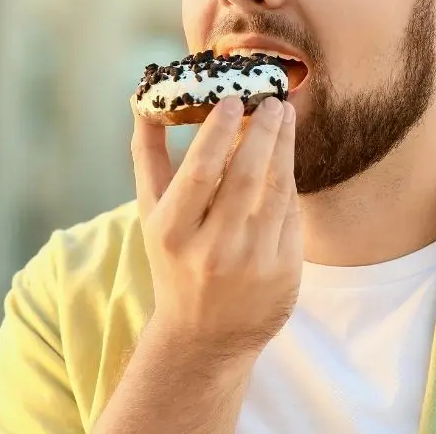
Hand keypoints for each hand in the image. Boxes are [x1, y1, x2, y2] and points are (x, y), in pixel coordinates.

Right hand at [130, 95, 301, 361]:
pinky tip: (285, 156)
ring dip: (284, 146)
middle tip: (272, 100)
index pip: (200, 172)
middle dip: (262, 131)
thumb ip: (147, 156)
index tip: (233, 99)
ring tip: (284, 116)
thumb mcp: (151, 213)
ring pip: (276, 190)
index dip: (218, 132)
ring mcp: (252, 263)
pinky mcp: (284, 272)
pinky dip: (289, 180)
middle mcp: (212, 250)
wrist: (203, 336)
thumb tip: (144, 99)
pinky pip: (292, 213)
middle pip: (246, 176)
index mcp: (172, 232)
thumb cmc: (174, 259)